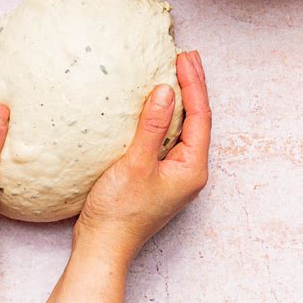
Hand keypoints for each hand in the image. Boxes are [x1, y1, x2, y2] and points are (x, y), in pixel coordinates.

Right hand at [74, 51, 210, 265]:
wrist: (103, 246)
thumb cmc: (118, 213)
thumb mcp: (134, 164)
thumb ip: (152, 126)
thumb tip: (167, 91)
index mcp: (191, 169)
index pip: (200, 117)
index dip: (194, 84)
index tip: (185, 58)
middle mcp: (188, 171)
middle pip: (198, 120)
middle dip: (193, 86)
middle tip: (188, 55)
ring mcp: (174, 174)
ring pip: (184, 127)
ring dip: (182, 98)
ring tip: (178, 70)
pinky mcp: (158, 175)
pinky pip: (168, 137)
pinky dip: (166, 115)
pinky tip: (157, 103)